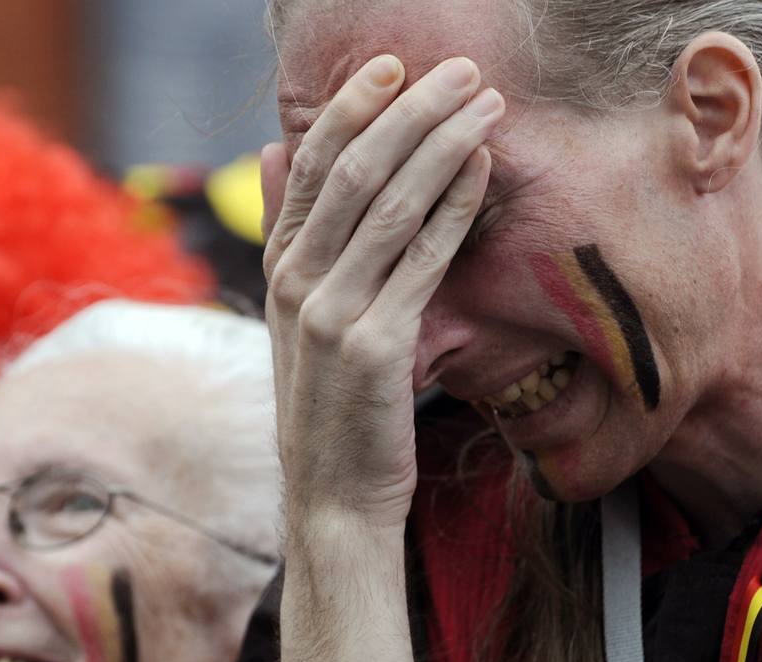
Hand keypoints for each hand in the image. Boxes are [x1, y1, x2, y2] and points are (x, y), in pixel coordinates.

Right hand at [263, 55, 501, 528]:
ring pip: (389, 205)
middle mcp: (296, 284)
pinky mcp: (374, 346)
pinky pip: (421, 259)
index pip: (310, 166)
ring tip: (485, 104)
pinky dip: (454, 207)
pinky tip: (482, 170)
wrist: (333, 493)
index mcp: (278, 268)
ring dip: (442, 145)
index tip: (395, 67)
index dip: (352, 109)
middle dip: (408, 111)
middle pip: (351, 172)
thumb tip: (276, 153)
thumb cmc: (329, 401)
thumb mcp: (296, 314)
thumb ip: (289, 232)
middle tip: (459, 69)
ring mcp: (330, 314)